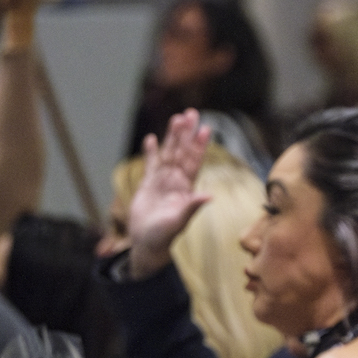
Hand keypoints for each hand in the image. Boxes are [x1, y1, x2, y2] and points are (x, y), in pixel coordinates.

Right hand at [126, 109, 211, 277]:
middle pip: (182, 152)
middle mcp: (176, 182)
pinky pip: (151, 165)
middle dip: (186, 133)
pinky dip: (151, 153)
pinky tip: (151, 139)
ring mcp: (162, 182)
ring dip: (171, 137)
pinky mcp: (148, 186)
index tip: (205, 128)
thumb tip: (209, 197)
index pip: (194, 161)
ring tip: (176, 119)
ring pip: (168, 154)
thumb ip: (192, 207)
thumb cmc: (164, 236)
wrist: (147, 244)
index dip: (199, 145)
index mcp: (186, 188)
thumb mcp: (179, 221)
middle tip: (191, 113)